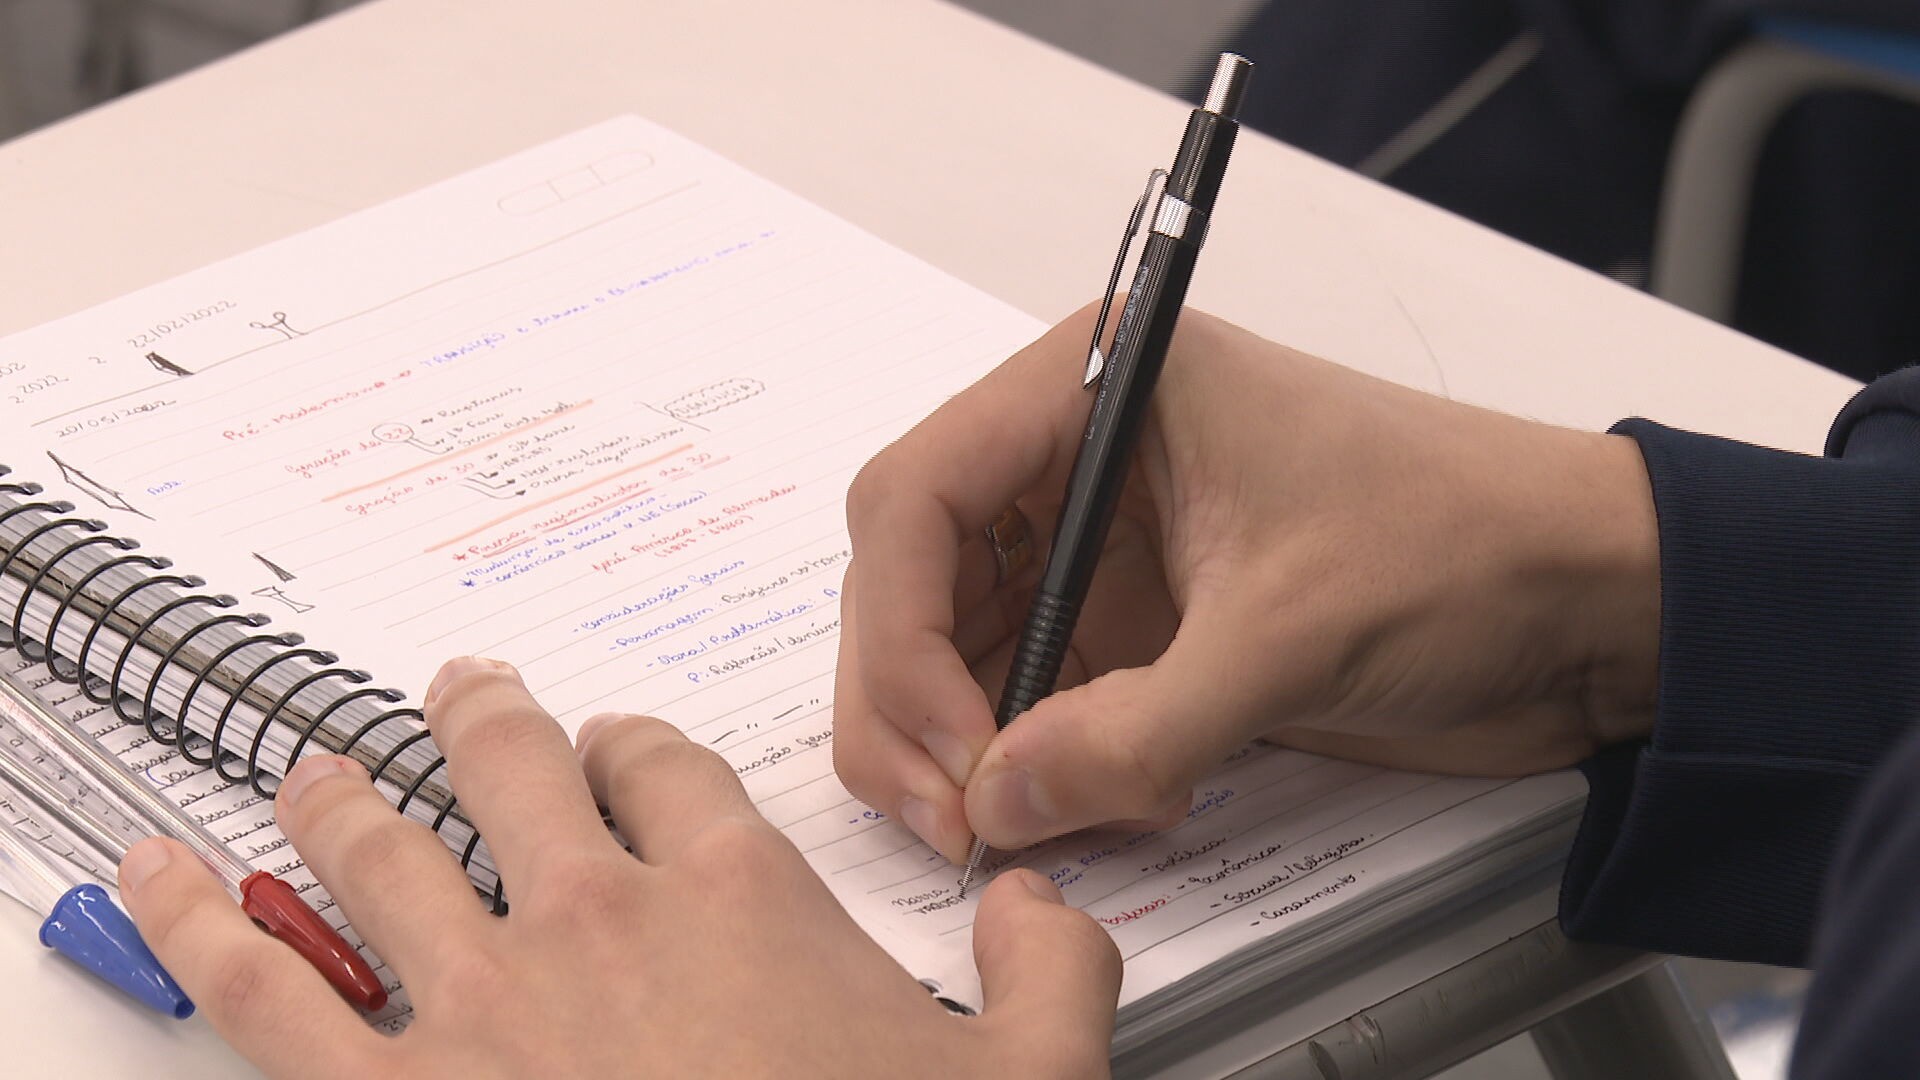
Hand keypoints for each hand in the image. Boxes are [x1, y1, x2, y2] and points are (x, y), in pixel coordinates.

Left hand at [116, 657, 1120, 1078]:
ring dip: (342, 797)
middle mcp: (600, 921)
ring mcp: (484, 1004)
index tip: (620, 752)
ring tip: (316, 766)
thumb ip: (1054, 969)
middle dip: (479, 722)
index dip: (637, 748)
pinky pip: (268, 992)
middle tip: (460, 698)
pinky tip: (164, 884)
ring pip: (384, 850)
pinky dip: (202, 924)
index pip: (670, 767)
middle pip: (513, 770)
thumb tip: (1048, 902)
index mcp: (740, 899)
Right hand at [834, 304, 1659, 862]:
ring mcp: (1102, 549)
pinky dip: (1034, 766)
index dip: (902, 626)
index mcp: (1099, 386)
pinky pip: (1035, 699)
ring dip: (969, 746)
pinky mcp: (1136, 629)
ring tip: (1016, 825)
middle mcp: (1079, 459)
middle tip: (956, 813)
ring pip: (961, 648)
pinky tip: (1077, 810)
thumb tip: (998, 802)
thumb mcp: (1291, 634)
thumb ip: (1134, 729)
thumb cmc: (1465, 543)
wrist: (1589, 600)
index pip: (919, 493)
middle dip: (915, 700)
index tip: (950, 741)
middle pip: (916, 577)